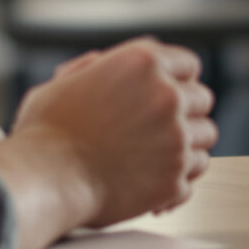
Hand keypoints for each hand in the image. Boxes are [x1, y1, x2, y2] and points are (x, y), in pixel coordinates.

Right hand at [8, 38, 217, 227]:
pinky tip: (157, 187)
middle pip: (202, 99)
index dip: (178, 80)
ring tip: (162, 156)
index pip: (188, 64)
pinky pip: (194, 176)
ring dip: (188, 145)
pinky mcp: (175, 178)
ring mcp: (176, 138)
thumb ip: (90, 69)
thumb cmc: (44, 133)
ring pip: (206, 136)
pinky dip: (178, 181)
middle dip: (186, 112)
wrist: (42, 179)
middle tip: (164, 127)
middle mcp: (167, 95)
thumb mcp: (62, 83)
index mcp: (142, 62)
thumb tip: (102, 62)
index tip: (172, 93)